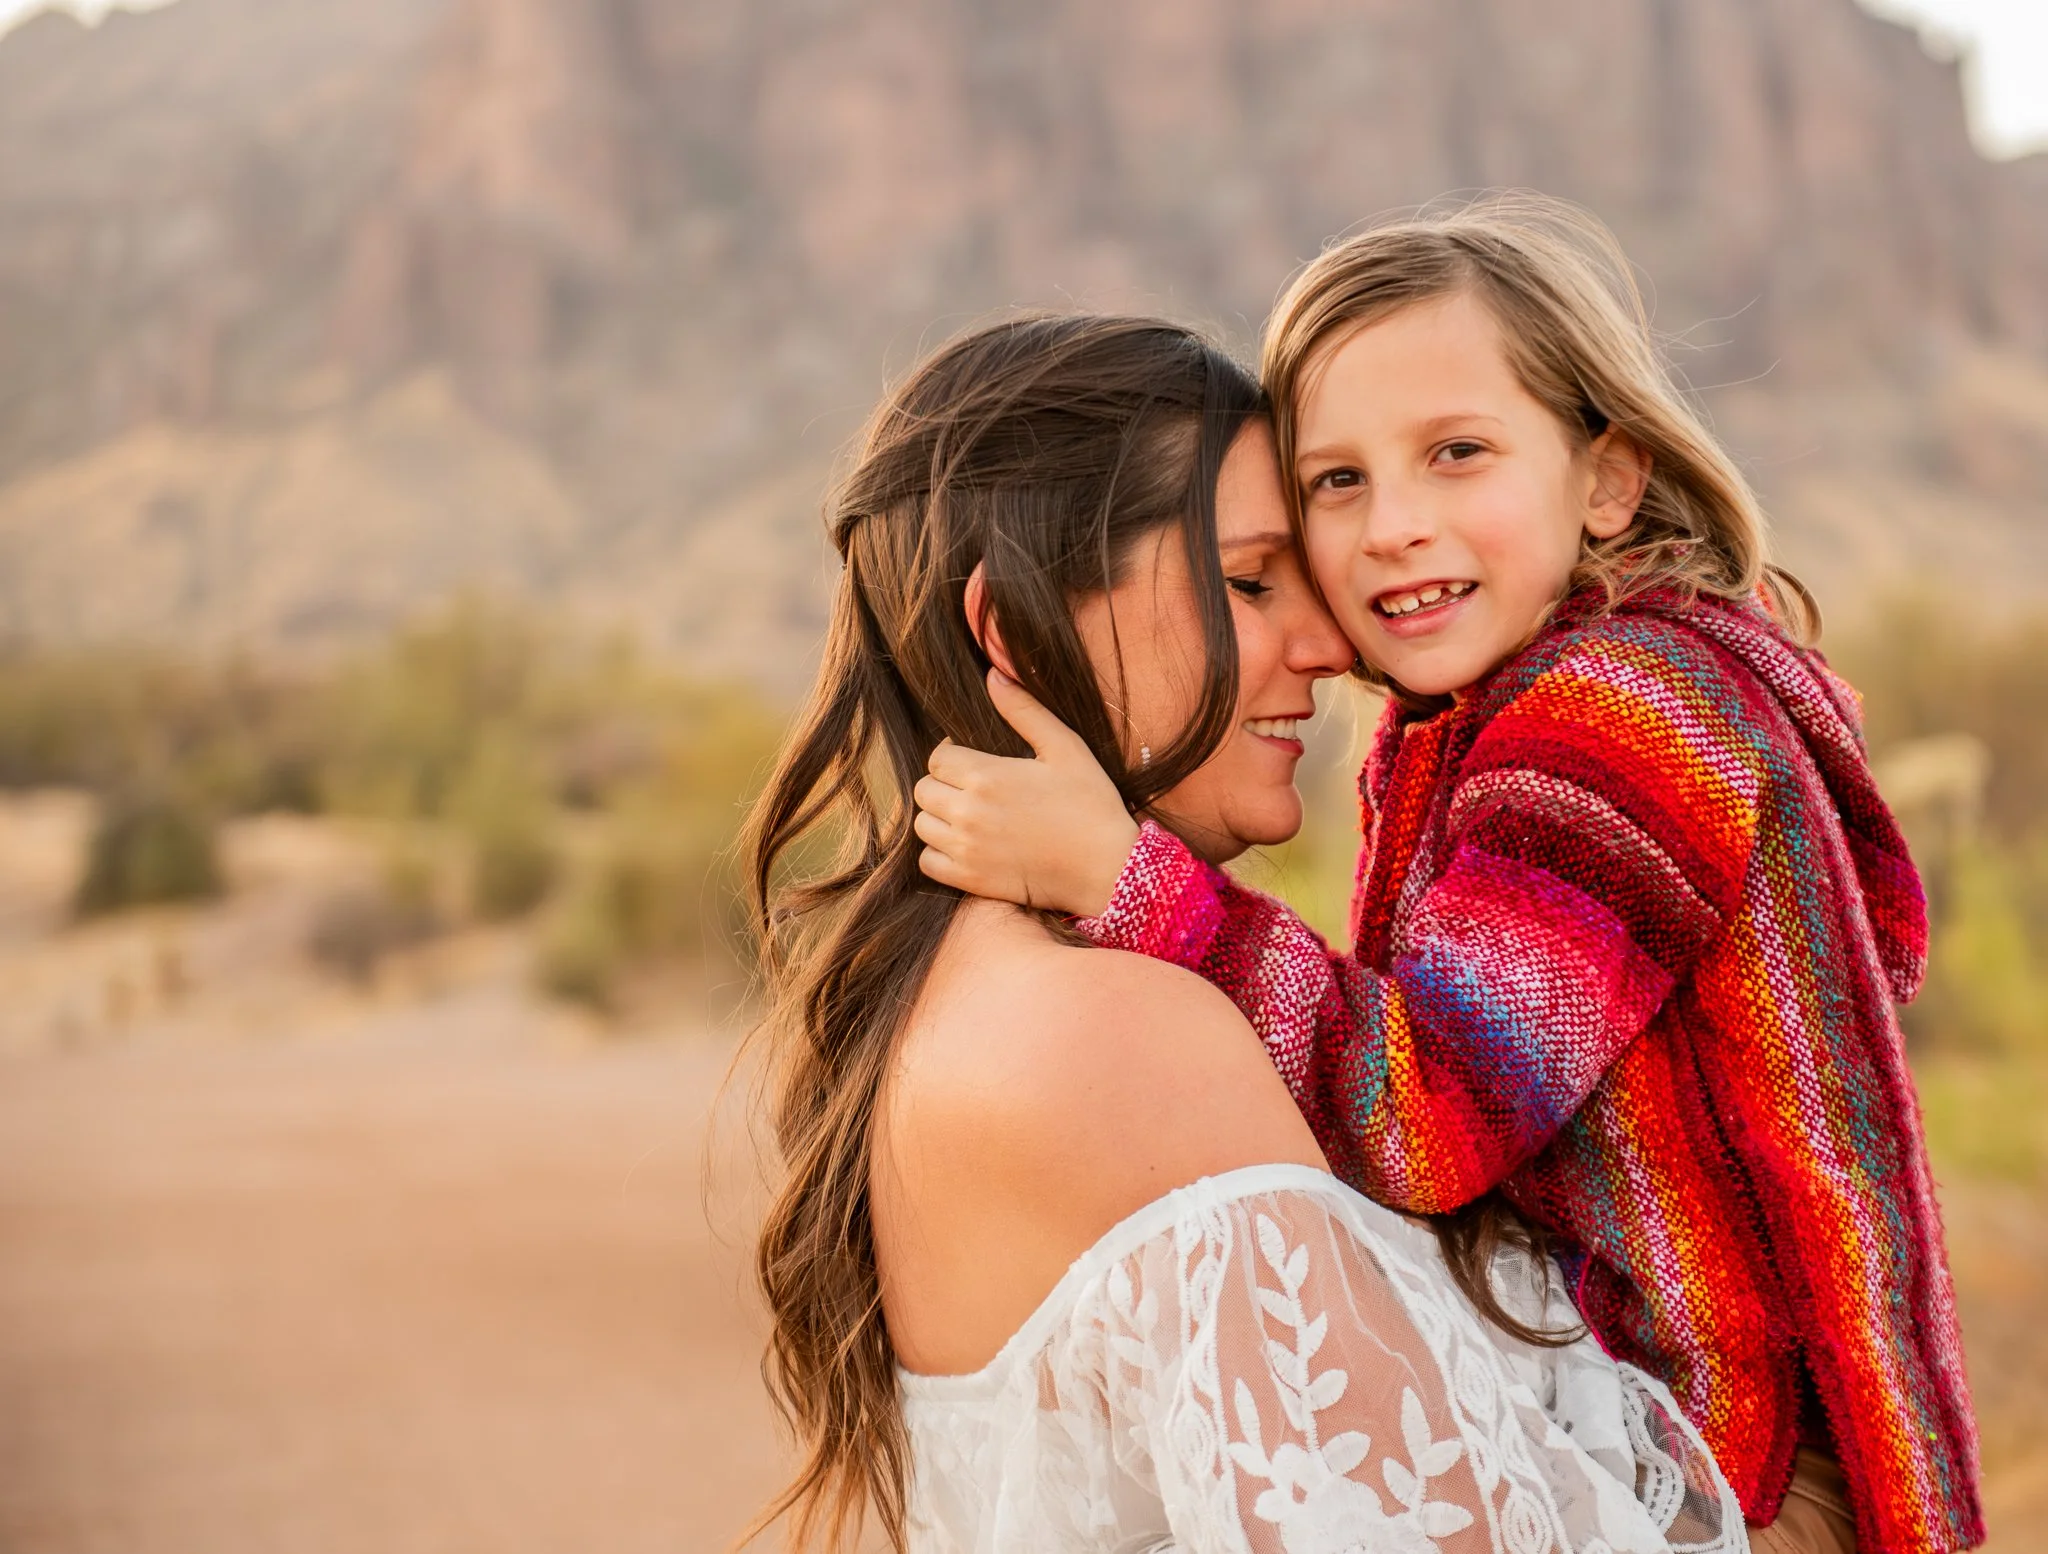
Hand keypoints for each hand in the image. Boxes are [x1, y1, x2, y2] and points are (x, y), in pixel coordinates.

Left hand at [914, 669, 1140, 917]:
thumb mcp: (1065, 747)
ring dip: (938, 817)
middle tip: (969, 787)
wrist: (1108, 867)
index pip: (937, 758)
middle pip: (924, 790)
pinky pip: (928, 863)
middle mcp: (968, 812)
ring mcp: (967, 850)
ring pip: (923, 826)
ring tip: (966, 815)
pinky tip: (964, 845)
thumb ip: (1025, 711)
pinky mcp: (971, 881)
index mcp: (986, 776)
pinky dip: (938, 853)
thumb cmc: (1091, 803)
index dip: (950, 754)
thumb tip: (993, 675)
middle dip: (942, 783)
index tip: (968, 758)